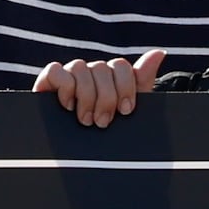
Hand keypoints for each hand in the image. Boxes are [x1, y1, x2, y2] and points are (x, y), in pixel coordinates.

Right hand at [35, 52, 167, 127]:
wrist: (72, 156)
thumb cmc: (104, 131)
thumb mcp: (126, 109)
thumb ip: (142, 81)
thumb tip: (160, 52)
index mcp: (109, 77)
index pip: (121, 66)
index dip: (125, 86)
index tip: (125, 111)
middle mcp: (89, 72)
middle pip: (102, 68)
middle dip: (105, 98)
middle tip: (102, 122)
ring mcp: (69, 75)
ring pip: (80, 67)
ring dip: (85, 96)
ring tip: (85, 119)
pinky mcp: (48, 81)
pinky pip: (56, 71)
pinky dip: (64, 87)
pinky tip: (67, 106)